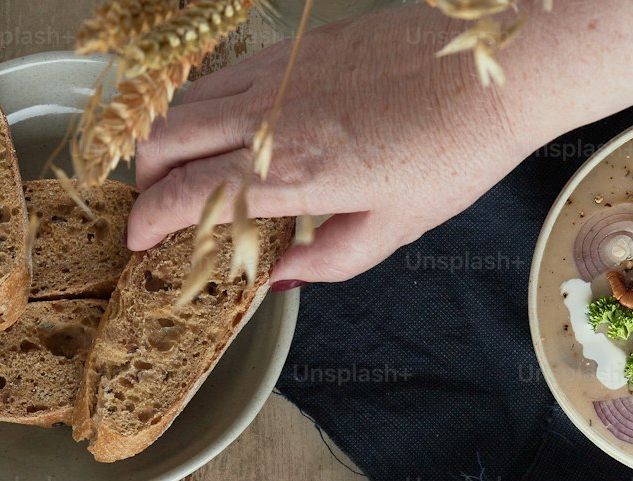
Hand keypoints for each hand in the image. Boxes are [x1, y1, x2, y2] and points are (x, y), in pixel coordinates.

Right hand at [127, 0, 632, 284]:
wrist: (494, 69)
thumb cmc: (453, 155)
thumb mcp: (391, 231)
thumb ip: (324, 260)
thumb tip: (275, 280)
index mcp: (293, 172)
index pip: (189, 194)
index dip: (150, 222)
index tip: (138, 244)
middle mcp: (271, 116)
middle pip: (165, 138)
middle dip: (145, 180)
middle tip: (155, 211)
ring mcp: (279, 73)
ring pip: (185, 101)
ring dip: (169, 141)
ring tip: (182, 175)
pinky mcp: (294, 48)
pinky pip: (222, 76)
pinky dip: (203, 107)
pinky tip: (224, 133)